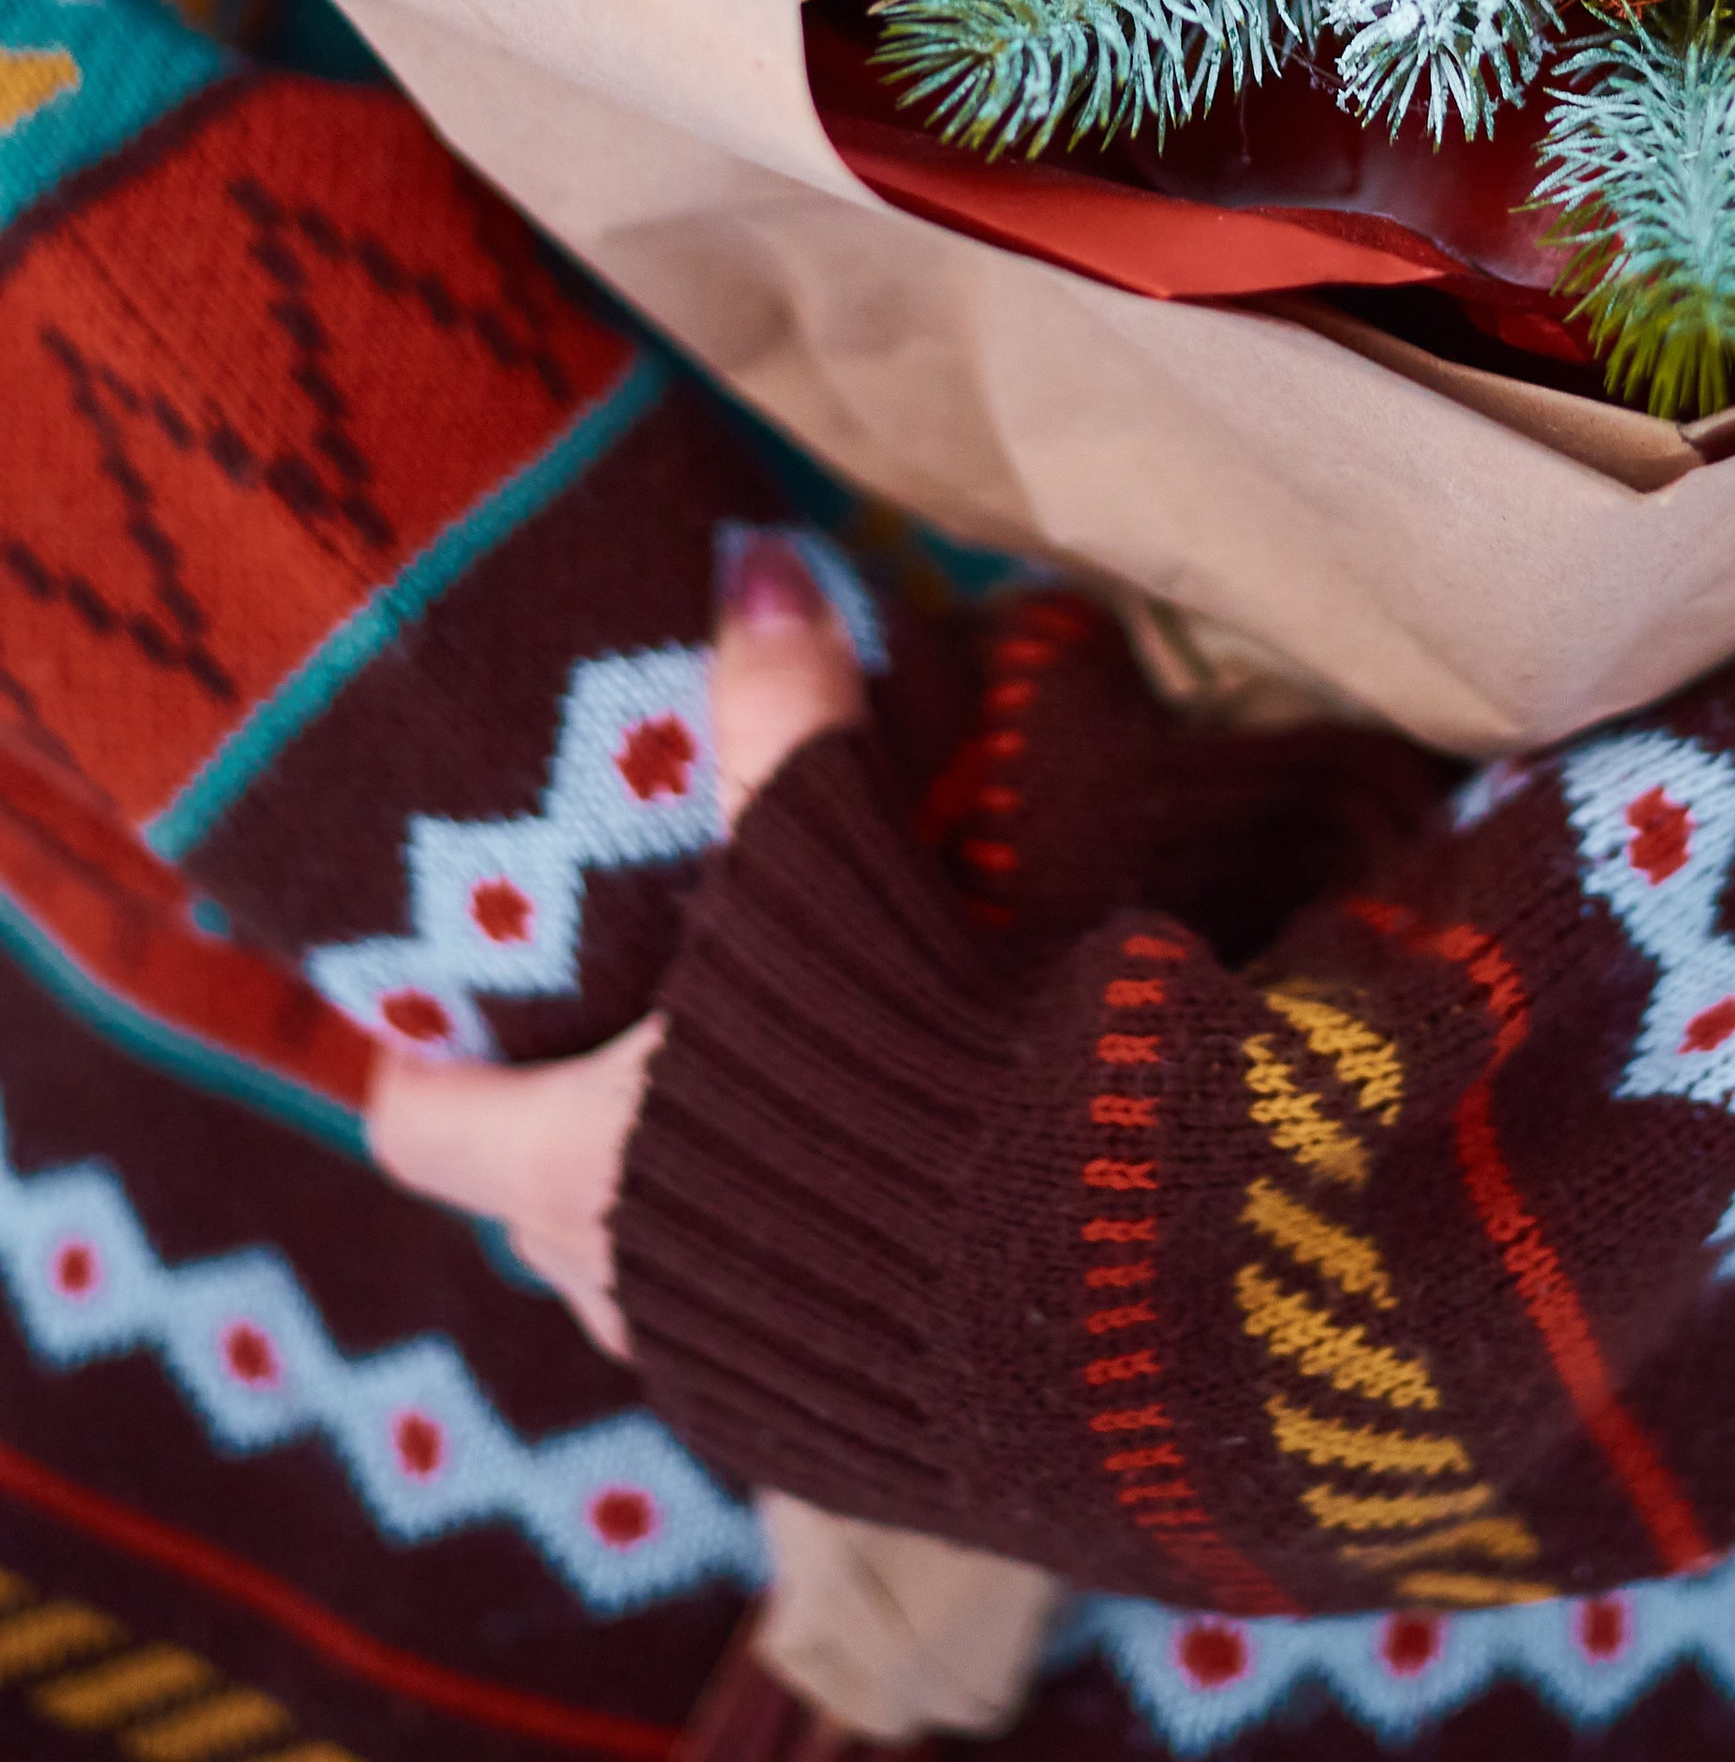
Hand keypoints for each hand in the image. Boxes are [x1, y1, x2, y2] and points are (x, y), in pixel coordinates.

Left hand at [367, 533, 865, 1360]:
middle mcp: (611, 1291)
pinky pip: (765, 1330)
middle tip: (641, 1007)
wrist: (1075, 1271)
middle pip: (532, 1195)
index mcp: (560, 1165)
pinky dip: (792, 1257)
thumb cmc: (893, 1054)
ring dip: (683, 1192)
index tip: (465, 994)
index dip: (426, 1057)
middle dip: (571, 1114)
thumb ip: (776, 703)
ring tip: (764, 1089)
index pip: (416, 1126)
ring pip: (647, 1270)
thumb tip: (752, 554)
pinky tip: (872, 1186)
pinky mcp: (828, 1423)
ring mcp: (718, 1373)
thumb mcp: (820, 853)